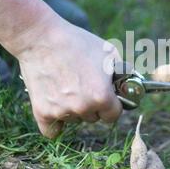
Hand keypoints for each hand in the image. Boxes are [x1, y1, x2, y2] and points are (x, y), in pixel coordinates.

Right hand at [14, 15, 122, 137]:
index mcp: (102, 96)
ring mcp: (62, 112)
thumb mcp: (109, 53)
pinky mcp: (42, 112)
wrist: (40, 38)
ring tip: (65, 84)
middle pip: (93, 118)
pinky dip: (55, 123)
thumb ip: (122, 73)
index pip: (113, 116)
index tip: (107, 98)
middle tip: (83, 85)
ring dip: (73, 109)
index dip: (112, 106)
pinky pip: (52, 131)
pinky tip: (56, 108)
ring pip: (74, 120)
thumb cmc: (77, 42)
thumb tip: (129, 85)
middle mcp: (83, 107)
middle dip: (92, 105)